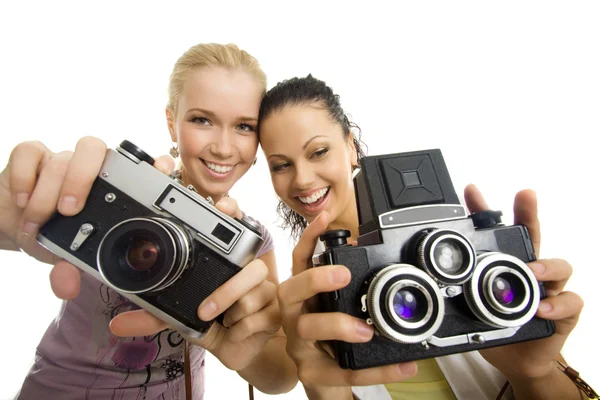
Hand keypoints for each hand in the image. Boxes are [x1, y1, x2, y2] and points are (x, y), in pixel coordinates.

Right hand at [0, 137, 174, 299]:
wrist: (15, 222)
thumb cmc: (54, 233)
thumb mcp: (68, 254)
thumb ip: (71, 268)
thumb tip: (67, 288)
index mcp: (112, 187)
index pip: (139, 166)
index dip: (152, 163)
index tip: (160, 171)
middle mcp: (90, 169)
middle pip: (96, 150)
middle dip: (82, 178)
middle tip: (70, 211)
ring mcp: (63, 160)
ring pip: (63, 157)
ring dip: (48, 193)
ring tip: (38, 221)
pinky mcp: (34, 157)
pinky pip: (31, 152)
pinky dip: (25, 178)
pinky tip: (23, 202)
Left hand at [110, 197, 280, 370]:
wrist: (236, 348)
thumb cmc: (211, 321)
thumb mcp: (180, 315)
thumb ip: (154, 315)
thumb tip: (116, 324)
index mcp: (228, 260)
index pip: (236, 225)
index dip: (234, 211)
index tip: (223, 208)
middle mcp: (250, 269)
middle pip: (251, 265)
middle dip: (227, 290)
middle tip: (204, 310)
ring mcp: (266, 289)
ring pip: (253, 294)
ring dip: (230, 313)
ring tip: (219, 320)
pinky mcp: (276, 311)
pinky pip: (259, 317)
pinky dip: (241, 329)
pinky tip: (235, 330)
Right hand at [277, 211, 416, 389]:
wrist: (326, 383)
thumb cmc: (332, 340)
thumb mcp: (339, 309)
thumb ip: (350, 288)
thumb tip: (375, 260)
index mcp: (304, 296)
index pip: (299, 261)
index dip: (308, 239)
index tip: (325, 219)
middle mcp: (295, 316)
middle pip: (290, 290)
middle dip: (314, 278)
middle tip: (343, 275)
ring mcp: (299, 344)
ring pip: (307, 328)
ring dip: (336, 324)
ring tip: (366, 331)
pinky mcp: (311, 372)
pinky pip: (339, 370)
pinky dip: (373, 370)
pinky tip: (400, 366)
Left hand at [464, 184, 583, 380]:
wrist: (517, 360)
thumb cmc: (495, 326)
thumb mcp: (470, 307)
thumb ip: (455, 291)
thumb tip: (421, 280)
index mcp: (504, 263)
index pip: (496, 231)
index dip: (484, 209)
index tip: (470, 190)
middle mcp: (529, 269)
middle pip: (533, 235)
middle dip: (529, 212)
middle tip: (525, 195)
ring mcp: (549, 288)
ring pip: (559, 266)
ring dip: (545, 265)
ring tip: (530, 270)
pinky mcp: (562, 312)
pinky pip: (569, 303)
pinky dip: (557, 304)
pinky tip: (541, 309)